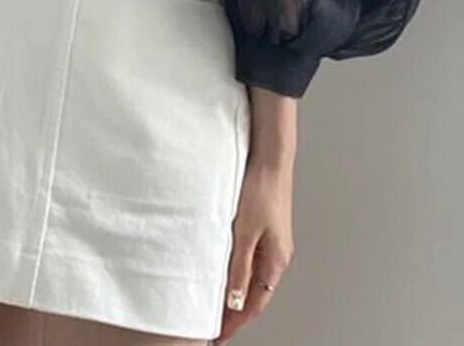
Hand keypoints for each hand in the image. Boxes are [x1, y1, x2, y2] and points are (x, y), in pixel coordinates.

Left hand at [214, 88, 296, 340]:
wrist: (270, 157)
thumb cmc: (260, 189)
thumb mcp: (244, 233)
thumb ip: (237, 268)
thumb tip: (233, 302)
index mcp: (275, 261)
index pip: (252, 304)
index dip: (233, 322)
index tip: (215, 336)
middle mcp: (276, 255)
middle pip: (253, 293)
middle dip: (233, 310)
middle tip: (210, 323)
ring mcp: (271, 241)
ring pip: (251, 275)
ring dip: (233, 289)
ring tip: (212, 299)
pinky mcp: (264, 226)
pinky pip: (249, 257)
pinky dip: (235, 269)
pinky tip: (221, 265)